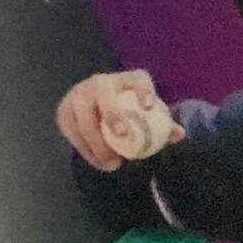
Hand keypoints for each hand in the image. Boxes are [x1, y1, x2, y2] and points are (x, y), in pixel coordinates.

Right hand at [55, 69, 184, 170]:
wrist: (99, 113)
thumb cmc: (132, 115)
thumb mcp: (148, 118)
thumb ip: (164, 125)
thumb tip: (178, 134)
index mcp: (127, 80)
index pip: (138, 79)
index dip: (143, 90)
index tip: (150, 107)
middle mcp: (100, 81)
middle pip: (103, 93)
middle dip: (111, 112)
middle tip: (123, 136)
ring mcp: (79, 94)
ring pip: (83, 115)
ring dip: (96, 141)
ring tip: (112, 163)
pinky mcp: (64, 110)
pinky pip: (72, 131)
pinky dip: (85, 148)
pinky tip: (98, 163)